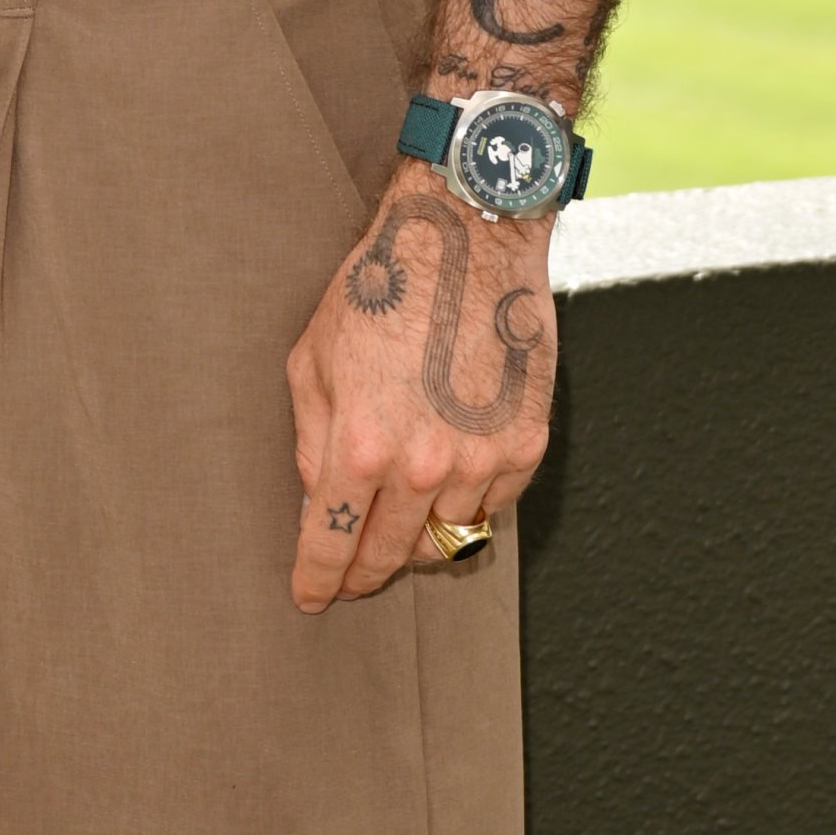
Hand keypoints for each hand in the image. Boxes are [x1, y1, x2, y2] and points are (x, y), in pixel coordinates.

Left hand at [285, 164, 556, 609]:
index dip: (316, 578)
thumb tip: (317, 498)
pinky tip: (444, 493)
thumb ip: (312, 440)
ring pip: (446, 541)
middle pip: (391, 555)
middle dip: (363, 574)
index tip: (309, 597)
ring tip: (396, 531)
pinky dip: (466, 512)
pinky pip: (492, 510)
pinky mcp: (526, 444)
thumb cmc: (380, 287)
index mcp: (362, 443)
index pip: (332, 541)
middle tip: (349, 578)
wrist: (467, 237)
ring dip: (417, 544)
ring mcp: (482, 460)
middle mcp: (424, 464)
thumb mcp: (313, 358)